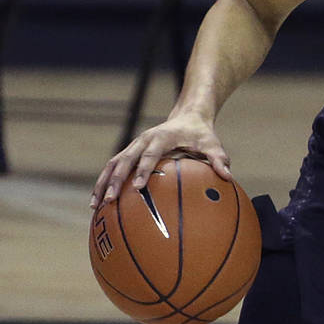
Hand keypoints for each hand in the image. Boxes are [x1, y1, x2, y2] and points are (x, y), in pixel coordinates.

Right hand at [91, 112, 230, 207]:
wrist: (188, 117)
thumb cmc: (201, 134)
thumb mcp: (213, 144)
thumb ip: (219, 159)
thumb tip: (228, 176)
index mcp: (161, 137)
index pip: (150, 155)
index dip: (143, 170)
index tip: (138, 188)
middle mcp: (143, 140)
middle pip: (124, 160)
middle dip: (116, 181)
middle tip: (110, 201)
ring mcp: (134, 145)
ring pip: (113, 164)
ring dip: (103, 183)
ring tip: (96, 206)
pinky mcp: (130, 152)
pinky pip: (113, 167)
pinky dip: (104, 183)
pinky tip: (99, 202)